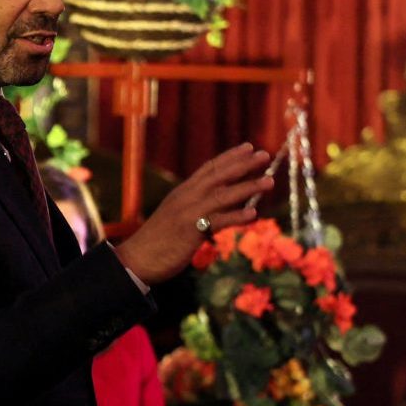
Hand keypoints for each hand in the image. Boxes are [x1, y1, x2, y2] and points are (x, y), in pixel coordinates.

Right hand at [114, 144, 275, 284]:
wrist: (137, 258)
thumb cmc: (157, 240)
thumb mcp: (176, 216)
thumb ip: (196, 207)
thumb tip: (219, 206)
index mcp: (182, 192)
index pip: (209, 168)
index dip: (230, 157)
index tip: (248, 147)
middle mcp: (186, 197)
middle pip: (219, 176)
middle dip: (243, 164)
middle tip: (265, 155)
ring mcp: (188, 212)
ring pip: (223, 195)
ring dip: (248, 187)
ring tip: (269, 181)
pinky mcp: (190, 231)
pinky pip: (218, 221)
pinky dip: (236, 217)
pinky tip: (253, 215)